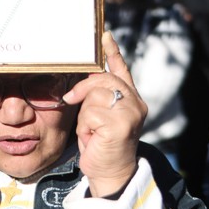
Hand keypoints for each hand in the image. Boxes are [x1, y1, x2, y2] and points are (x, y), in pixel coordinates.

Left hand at [63, 32, 147, 197]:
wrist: (110, 173)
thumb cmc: (102, 144)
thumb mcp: (99, 115)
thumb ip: (99, 95)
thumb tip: (88, 73)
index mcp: (131, 98)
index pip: (121, 69)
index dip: (112, 51)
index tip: (104, 35)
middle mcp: (135, 103)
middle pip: (102, 79)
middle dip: (83, 89)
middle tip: (72, 101)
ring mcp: (130, 113)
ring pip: (94, 97)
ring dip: (85, 115)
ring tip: (91, 131)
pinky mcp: (121, 125)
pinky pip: (91, 114)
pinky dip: (85, 127)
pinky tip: (92, 138)